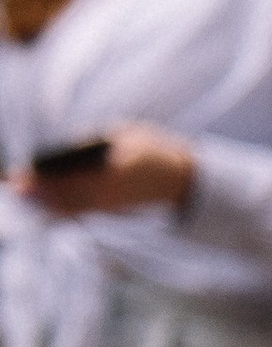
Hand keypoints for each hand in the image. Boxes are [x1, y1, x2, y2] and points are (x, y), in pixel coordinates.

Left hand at [16, 123, 196, 215]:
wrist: (180, 179)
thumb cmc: (149, 148)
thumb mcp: (122, 134)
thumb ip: (92, 143)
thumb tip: (63, 151)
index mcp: (118, 167)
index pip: (73, 174)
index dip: (47, 177)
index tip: (26, 174)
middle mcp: (114, 191)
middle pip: (69, 194)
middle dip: (40, 192)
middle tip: (14, 188)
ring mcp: (113, 205)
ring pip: (73, 206)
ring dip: (46, 202)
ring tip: (23, 196)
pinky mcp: (111, 211)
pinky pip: (82, 211)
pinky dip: (61, 210)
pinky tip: (44, 206)